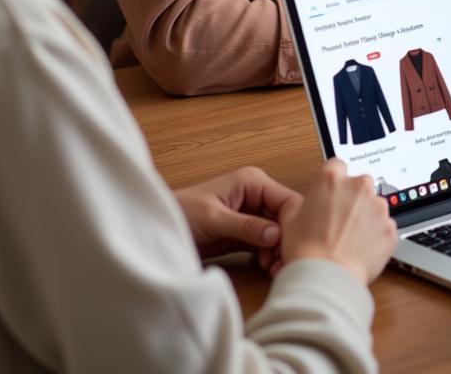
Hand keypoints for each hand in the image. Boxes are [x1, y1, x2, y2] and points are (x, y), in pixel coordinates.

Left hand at [174, 166, 298, 272]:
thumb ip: (246, 226)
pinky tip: (265, 266)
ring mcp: (250, 214)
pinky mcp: (243, 232)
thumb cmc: (181, 213)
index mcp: (252, 181)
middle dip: (286, 241)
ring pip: (277, 232)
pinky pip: (265, 242)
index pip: (286, 200)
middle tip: (281, 264)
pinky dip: (268, 255)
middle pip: (285, 218)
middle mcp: (255, 195)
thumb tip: (276, 235)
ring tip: (272, 269)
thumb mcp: (214, 218)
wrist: (157, 229)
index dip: (292, 224)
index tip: (291, 248)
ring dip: (278, 250)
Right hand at [280, 158, 397, 285]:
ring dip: (365, 218)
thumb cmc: (306, 250)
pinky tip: (360, 249)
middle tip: (339, 221)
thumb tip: (300, 205)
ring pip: (374, 206)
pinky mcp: (390, 228)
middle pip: (359, 185)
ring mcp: (377, 207)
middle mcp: (358, 186)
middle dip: (352, 199)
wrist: (325, 278)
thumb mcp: (289, 219)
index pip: (337, 166)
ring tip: (349, 239)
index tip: (331, 194)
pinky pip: (384, 228)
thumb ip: (299, 203)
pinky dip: (376, 236)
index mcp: (332, 178)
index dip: (333, 182)